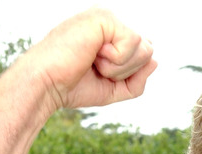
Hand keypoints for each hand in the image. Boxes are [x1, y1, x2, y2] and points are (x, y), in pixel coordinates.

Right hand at [22, 8, 157, 112]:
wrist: (46, 84)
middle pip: (148, 51)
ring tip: (93, 61)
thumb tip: (155, 60)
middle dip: (126, 71)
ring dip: (120, 66)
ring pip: (145, 48)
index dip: (128, 74)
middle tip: (96, 68)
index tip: (98, 73)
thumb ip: (137, 79)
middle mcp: (110, 22)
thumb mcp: (113, 88)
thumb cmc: (73, 86)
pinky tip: (94, 54)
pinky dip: (116, 59)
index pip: (143, 54)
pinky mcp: (104, 17)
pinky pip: (134, 42)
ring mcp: (106, 17)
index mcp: (110, 35)